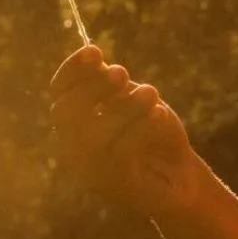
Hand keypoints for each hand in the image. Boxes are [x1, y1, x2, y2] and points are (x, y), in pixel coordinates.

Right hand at [51, 46, 199, 216]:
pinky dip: (140, 129)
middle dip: (94, 88)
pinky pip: (121, 154)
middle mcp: (72, 144)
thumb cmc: (148, 127)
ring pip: (94, 134)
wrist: (177, 174)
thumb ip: (109, 83)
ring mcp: (90, 169)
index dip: (73, 69)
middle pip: (67, 112)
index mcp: (72, 118)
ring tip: (151, 92)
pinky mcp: (114, 186)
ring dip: (123, 108)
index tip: (96, 51)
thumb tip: (92, 56)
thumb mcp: (129, 98)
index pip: (59, 90)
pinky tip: (160, 113)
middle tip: (123, 72)